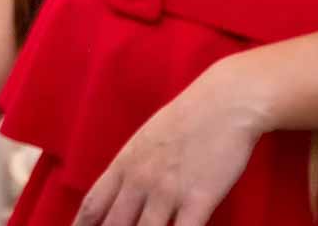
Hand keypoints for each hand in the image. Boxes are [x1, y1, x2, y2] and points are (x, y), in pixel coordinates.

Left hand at [74, 60, 267, 225]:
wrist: (223, 103)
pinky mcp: (199, 199)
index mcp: (124, 164)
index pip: (93, 204)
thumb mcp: (146, 139)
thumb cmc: (187, 118)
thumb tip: (122, 189)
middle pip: (114, 225)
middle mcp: (140, 180)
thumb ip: (132, 166)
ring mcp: (168, 191)